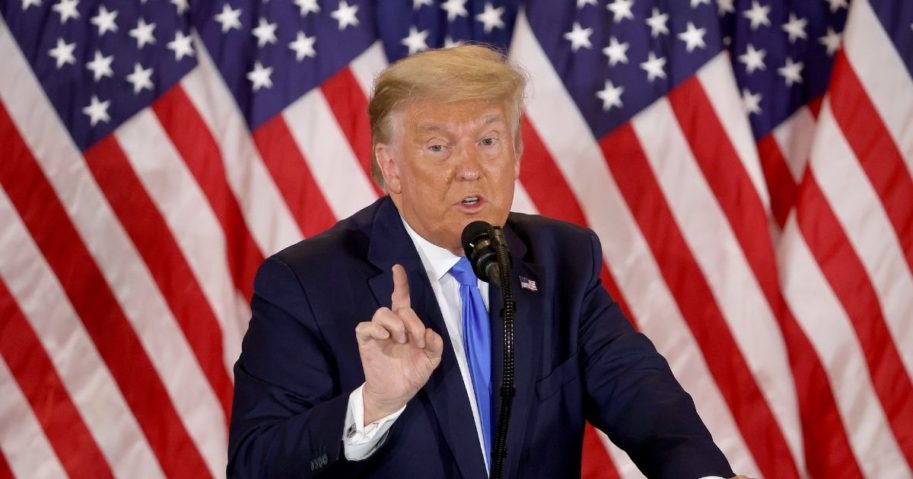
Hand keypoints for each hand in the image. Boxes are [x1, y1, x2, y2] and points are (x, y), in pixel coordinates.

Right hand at [356, 264, 443, 423]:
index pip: (402, 299)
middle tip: (416, 342)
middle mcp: (391, 326)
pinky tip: (386, 337)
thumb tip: (429, 332)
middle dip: (413, 322)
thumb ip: (435, 345)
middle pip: (398, 308)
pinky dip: (376, 328)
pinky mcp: (366, 343)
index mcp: (406, 326)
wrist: (395, 395)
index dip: (400, 283)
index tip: (398, 268)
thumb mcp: (431, 361)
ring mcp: (378, 334)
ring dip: (396, 325)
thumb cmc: (411, 374)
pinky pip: (365, 327)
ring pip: (382, 312)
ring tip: (402, 341)